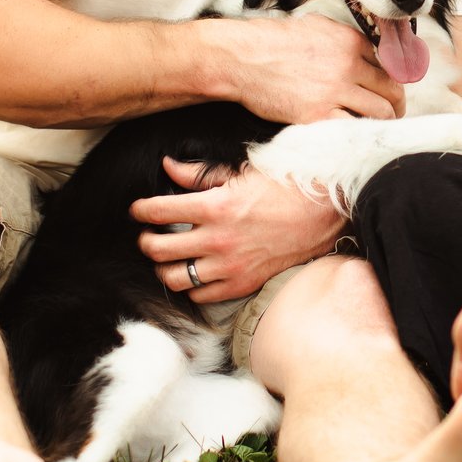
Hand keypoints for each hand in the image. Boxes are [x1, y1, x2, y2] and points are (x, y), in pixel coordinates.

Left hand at [131, 159, 346, 305]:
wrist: (323, 213)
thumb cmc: (284, 187)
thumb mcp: (240, 172)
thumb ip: (199, 174)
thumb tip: (169, 166)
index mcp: (214, 206)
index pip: (158, 211)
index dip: (141, 210)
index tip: (138, 210)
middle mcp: (217, 239)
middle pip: (157, 248)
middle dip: (146, 241)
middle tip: (148, 235)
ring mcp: (229, 265)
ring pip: (174, 277)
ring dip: (163, 267)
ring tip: (166, 258)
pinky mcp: (242, 283)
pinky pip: (202, 295)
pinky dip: (191, 286)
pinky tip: (193, 273)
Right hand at [206, 16, 402, 123]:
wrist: (243, 57)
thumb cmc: (272, 41)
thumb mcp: (315, 26)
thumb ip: (342, 38)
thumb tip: (362, 49)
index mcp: (350, 41)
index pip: (388, 65)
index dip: (392, 80)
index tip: (389, 91)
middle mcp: (348, 64)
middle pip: (391, 89)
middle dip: (396, 104)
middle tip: (393, 113)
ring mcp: (334, 91)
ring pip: (380, 112)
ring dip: (384, 122)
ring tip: (379, 128)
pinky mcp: (318, 115)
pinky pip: (354, 129)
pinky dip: (360, 134)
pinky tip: (358, 136)